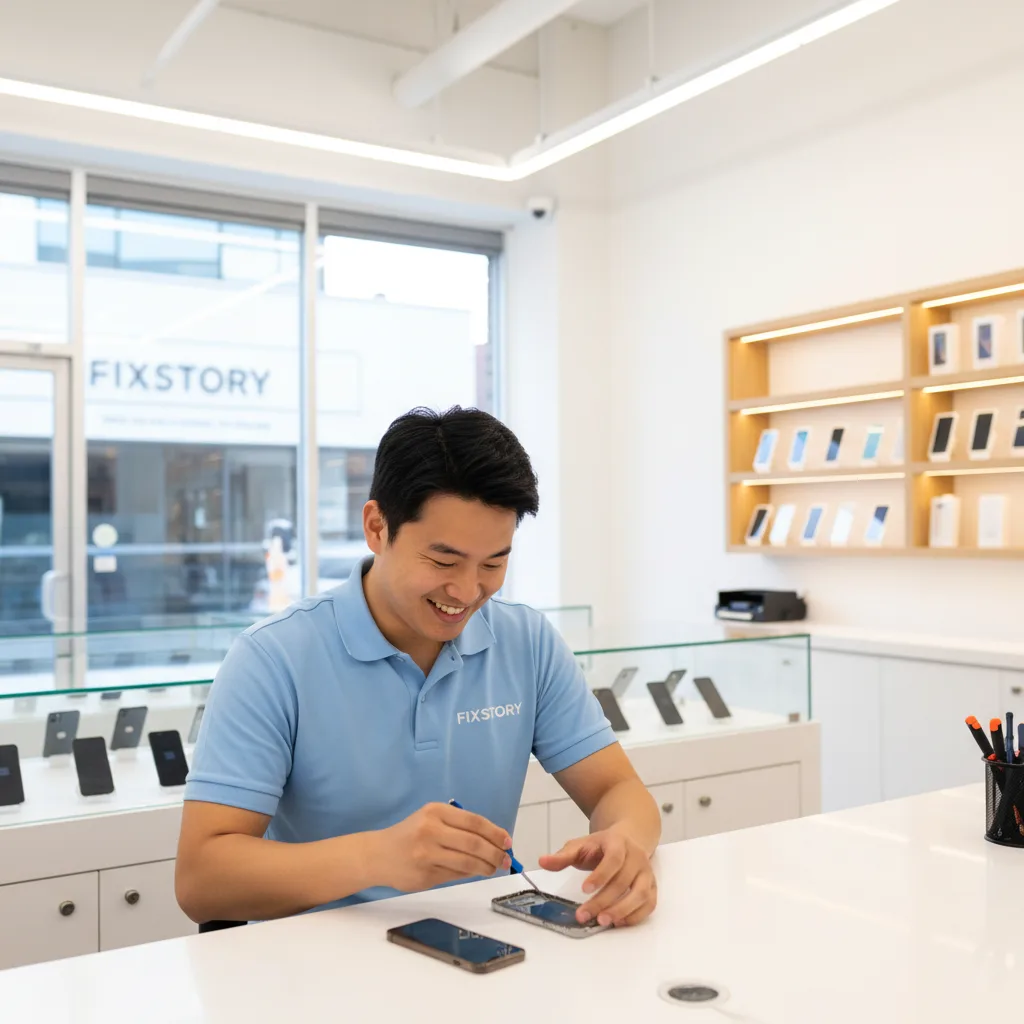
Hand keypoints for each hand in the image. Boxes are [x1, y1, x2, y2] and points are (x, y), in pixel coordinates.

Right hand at [374, 803, 511, 892]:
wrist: (378, 854)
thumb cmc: (410, 834)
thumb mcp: (431, 819)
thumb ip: (458, 827)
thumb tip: (493, 842)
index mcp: (435, 812)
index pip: (474, 822)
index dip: (495, 833)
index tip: (507, 842)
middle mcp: (431, 830)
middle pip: (473, 843)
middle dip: (495, 853)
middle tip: (505, 860)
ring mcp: (427, 854)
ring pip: (467, 862)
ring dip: (486, 867)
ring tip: (493, 869)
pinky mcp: (425, 875)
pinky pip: (455, 875)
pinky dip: (469, 874)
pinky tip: (474, 872)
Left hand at [538, 829, 656, 927]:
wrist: (628, 838)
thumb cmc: (602, 845)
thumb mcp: (581, 845)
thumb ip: (563, 856)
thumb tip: (542, 861)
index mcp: (618, 842)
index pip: (613, 859)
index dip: (600, 875)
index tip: (584, 889)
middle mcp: (636, 857)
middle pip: (623, 881)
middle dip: (603, 900)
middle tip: (584, 914)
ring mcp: (646, 873)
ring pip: (640, 894)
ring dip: (622, 910)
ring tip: (602, 921)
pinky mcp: (651, 887)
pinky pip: (649, 904)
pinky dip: (635, 916)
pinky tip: (618, 922)